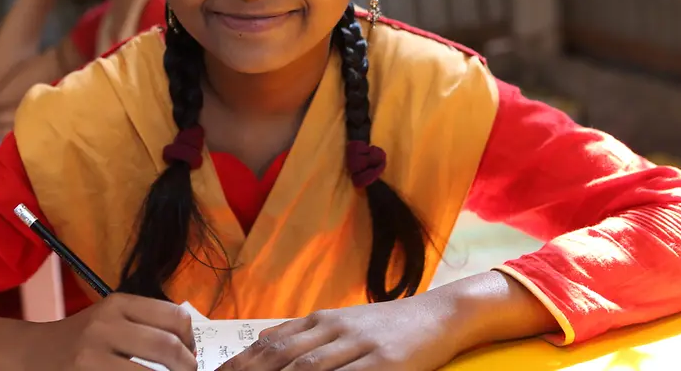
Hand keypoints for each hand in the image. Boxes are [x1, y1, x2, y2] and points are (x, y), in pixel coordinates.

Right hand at [25, 293, 197, 369]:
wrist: (32, 354)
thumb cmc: (81, 338)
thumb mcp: (110, 318)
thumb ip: (145, 324)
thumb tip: (190, 348)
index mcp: (117, 304)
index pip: (174, 316)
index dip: (191, 339)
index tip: (191, 352)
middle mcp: (105, 326)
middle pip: (167, 347)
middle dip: (186, 366)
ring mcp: (92, 357)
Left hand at [219, 297, 461, 370]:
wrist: (437, 315)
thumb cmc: (385, 325)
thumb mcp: (341, 322)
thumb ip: (304, 333)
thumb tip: (262, 342)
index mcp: (320, 320)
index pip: (271, 343)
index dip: (242, 363)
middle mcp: (334, 329)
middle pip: (282, 357)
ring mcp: (359, 346)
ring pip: (309, 370)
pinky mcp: (384, 363)